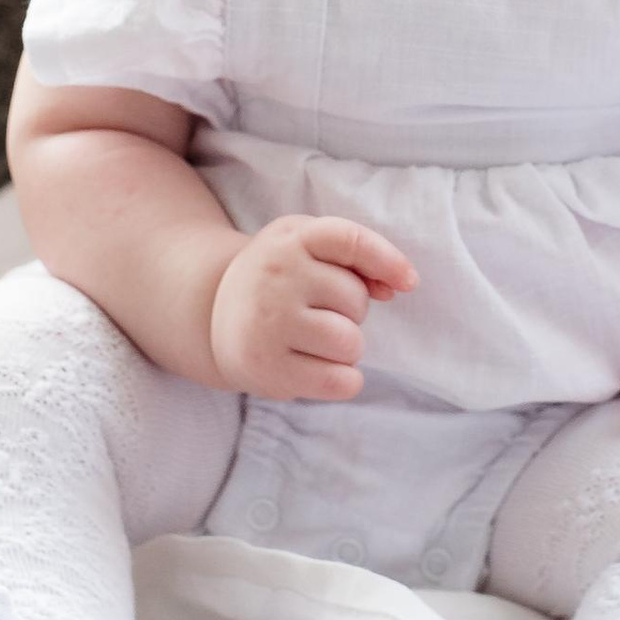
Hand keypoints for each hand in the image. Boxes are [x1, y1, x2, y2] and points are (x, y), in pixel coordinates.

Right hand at [209, 213, 415, 400]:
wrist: (211, 310)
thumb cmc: (280, 277)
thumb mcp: (308, 249)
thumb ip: (356, 259)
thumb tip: (399, 284)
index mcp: (292, 238)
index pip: (350, 241)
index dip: (387, 260)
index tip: (409, 283)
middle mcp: (276, 276)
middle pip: (356, 300)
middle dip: (350, 311)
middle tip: (317, 311)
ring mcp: (269, 322)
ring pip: (349, 343)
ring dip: (346, 348)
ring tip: (316, 340)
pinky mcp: (267, 367)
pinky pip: (339, 381)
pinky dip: (344, 381)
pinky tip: (321, 370)